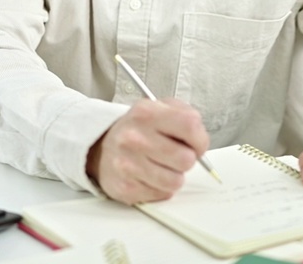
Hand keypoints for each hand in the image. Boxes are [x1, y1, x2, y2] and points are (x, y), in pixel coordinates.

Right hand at [86, 98, 209, 203]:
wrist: (102, 147)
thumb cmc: (139, 130)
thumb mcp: (159, 109)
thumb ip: (185, 116)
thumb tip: (200, 143)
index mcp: (146, 113)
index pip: (190, 125)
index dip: (200, 139)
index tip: (195, 144)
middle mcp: (134, 137)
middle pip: (186, 158)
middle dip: (187, 159)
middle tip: (175, 155)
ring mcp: (127, 164)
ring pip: (175, 181)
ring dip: (175, 176)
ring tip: (162, 166)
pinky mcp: (125, 188)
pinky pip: (162, 194)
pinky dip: (161, 188)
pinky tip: (149, 176)